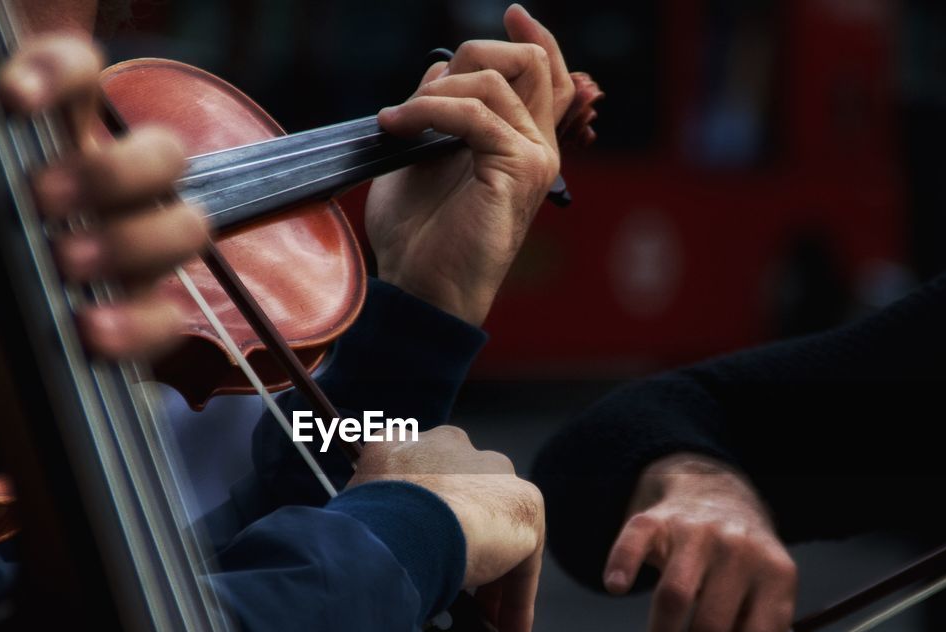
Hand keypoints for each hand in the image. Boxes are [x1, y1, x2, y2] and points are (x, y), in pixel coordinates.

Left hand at [0, 32, 205, 391]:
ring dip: (127, 242)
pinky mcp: (143, 318)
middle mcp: (110, 191)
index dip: (58, 71)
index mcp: (52, 139)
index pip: (80, 74)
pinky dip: (131, 323)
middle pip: (162, 151)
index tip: (11, 97)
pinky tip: (85, 329)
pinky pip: (167, 316)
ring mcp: (136, 256)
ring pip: (184, 226)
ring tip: (63, 263)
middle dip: (108, 170)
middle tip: (39, 199)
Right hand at [348, 426, 544, 631]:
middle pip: (463, 497)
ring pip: (496, 526)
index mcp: (402, 442)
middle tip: (455, 586)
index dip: (422, 519)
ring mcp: (490, 471)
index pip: (417, 476)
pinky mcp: (523, 505)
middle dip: (462, 539)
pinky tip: (510, 631)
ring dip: (492, 572)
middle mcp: (449, 445)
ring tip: (484, 618)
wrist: (400, 526)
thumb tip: (363, 559)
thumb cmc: (364, 527)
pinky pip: (523, 558)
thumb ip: (374, 518)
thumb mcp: (355, 513)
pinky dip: (517, 597)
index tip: (422, 551)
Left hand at [366, 3, 573, 325]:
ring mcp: (534, 157)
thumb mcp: (420, 159)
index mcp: (520, 145)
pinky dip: (429, 110)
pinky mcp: (519, 169)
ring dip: (433, 92)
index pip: (548, 76)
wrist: (423, 291)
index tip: (512, 11)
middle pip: (531, 61)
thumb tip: (438, 70)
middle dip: (470, 56)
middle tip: (421, 95)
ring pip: (495, 79)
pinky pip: (475, 113)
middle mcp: (538, 147)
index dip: (535, 36)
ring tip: (396, 122)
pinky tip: (397, 127)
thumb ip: (435, 113)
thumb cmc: (419, 238)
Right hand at [606, 454, 797, 631]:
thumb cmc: (739, 563)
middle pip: (713, 627)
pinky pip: (634, 543)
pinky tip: (615, 588)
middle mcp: (740, 550)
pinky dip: (621, 565)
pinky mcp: (657, 520)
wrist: (715, 492)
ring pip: (674, 598)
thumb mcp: (765, 590)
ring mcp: (697, 532)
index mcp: (777, 575)